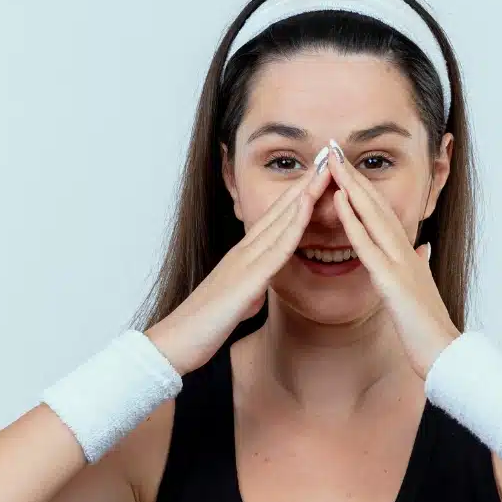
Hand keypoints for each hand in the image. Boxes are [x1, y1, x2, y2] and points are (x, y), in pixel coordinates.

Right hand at [146, 147, 332, 374]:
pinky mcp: (246, 279)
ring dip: (303, 194)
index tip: (317, 178)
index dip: (296, 197)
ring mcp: (244, 262)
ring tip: (324, 170)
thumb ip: (248, 291)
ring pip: (280, 221)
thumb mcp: (235, 303)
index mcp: (242, 257)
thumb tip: (257, 290)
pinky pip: (276, 248)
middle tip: (327, 158)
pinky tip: (307, 207)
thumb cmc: (202, 326)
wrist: (175, 342)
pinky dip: (293, 225)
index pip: (275, 220)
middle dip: (304, 184)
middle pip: (280, 211)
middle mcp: (243, 252)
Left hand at [326, 139, 461, 378]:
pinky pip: (369, 244)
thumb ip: (421, 266)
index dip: (366, 190)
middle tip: (336, 152)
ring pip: (374, 216)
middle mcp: (406, 251)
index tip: (348, 170)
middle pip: (378, 205)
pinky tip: (340, 201)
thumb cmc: (429, 329)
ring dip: (353, 187)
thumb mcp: (423, 290)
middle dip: (356, 177)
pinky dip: (354, 220)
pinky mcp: (392, 280)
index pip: (384, 214)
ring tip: (334, 164)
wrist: (444, 354)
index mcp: (409, 255)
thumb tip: (423, 249)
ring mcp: (400, 263)